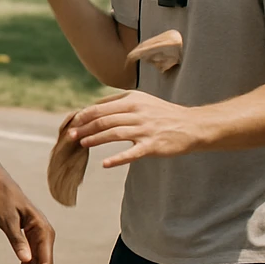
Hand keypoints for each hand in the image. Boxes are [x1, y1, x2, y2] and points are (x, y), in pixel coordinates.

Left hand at [0, 177, 54, 263]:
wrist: (0, 187)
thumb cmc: (4, 199)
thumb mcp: (8, 219)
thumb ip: (17, 239)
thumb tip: (26, 260)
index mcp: (43, 230)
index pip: (46, 260)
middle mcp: (44, 237)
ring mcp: (38, 240)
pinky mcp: (30, 242)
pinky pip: (29, 262)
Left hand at [70, 90, 198, 167]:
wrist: (193, 125)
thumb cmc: (162, 113)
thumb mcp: (141, 100)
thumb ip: (118, 101)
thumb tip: (92, 106)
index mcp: (132, 100)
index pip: (100, 107)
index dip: (84, 115)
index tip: (74, 122)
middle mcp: (137, 113)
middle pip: (104, 120)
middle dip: (85, 127)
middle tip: (71, 135)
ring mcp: (145, 129)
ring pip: (113, 133)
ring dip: (95, 139)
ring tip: (82, 144)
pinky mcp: (153, 146)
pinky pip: (131, 153)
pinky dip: (117, 159)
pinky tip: (105, 163)